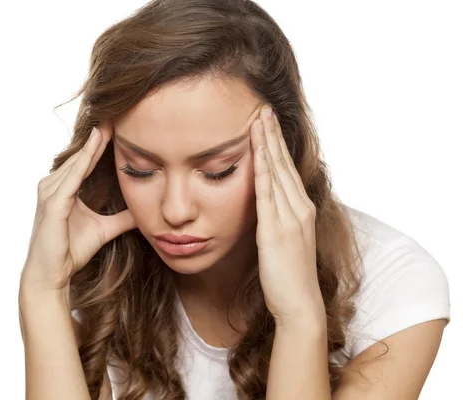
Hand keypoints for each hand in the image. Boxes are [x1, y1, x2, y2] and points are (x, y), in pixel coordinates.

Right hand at [20, 121, 136, 291]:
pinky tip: (95, 144)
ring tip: (109, 123)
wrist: (53, 274)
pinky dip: (84, 159)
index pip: (85, 160)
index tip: (118, 125)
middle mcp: (53, 185)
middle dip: (98, 136)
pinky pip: (72, 176)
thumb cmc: (71, 251)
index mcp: (63, 188)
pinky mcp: (53, 203)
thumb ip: (122, 218)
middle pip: (80, 155)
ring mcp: (50, 192)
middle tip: (116, 113)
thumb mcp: (104, 229)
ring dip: (92, 142)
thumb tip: (143, 211)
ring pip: (76, 161)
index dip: (100, 143)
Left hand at [250, 105, 324, 324]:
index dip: (277, 144)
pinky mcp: (276, 230)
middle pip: (284, 163)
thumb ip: (275, 219)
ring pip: (277, 172)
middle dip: (272, 134)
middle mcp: (299, 208)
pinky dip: (263, 169)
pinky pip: (268, 194)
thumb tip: (262, 204)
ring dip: (267, 143)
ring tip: (259, 118)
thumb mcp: (284, 240)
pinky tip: (257, 152)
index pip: (287, 169)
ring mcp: (290, 218)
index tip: (267, 122)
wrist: (299, 303)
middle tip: (263, 107)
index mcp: (301, 209)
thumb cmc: (288, 276)